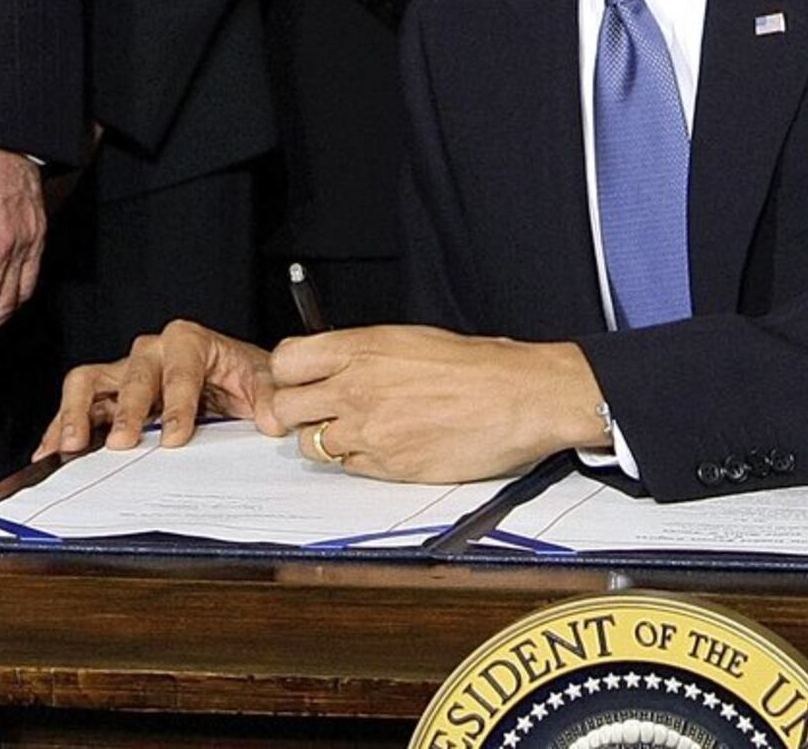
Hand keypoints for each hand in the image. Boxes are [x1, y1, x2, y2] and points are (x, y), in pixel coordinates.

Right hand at [45, 318, 280, 455]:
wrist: (230, 377)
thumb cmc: (240, 375)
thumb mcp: (262, 381)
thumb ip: (267, 397)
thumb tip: (272, 419)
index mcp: (188, 342)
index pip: (179, 372)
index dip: (177, 405)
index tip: (175, 438)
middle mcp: (151, 351)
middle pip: (131, 375)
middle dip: (127, 411)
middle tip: (122, 444)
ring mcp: (124, 373)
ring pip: (89, 382)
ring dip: (76, 413)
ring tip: (70, 446)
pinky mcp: (107, 394)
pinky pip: (77, 406)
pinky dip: (59, 428)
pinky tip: (49, 453)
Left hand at [268, 325, 605, 483]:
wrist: (520, 398)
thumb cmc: (478, 366)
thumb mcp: (411, 338)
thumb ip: (363, 354)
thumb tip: (333, 366)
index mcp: (361, 348)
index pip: (286, 362)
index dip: (288, 375)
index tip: (298, 380)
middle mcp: (355, 389)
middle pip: (286, 408)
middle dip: (297, 412)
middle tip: (318, 412)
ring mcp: (368, 431)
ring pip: (313, 445)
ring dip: (328, 440)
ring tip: (362, 430)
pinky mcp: (386, 466)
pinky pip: (349, 468)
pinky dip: (359, 461)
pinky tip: (388, 445)